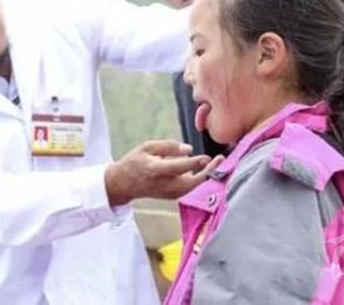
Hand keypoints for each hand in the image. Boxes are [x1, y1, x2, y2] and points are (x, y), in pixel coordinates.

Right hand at [104, 140, 223, 206]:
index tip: (207, 157)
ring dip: (206, 176)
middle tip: (220, 159)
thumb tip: (189, 149)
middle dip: (208, 172)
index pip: (179, 168)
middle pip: (191, 182)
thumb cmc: (135, 162)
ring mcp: (169, 193)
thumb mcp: (147, 147)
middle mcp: (164, 184)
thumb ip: (168, 146)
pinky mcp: (173, 196)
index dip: (194, 163)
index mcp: (155, 170)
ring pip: (193, 187)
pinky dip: (200, 180)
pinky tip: (206, 169)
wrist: (123, 184)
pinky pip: (190, 189)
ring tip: (216, 162)